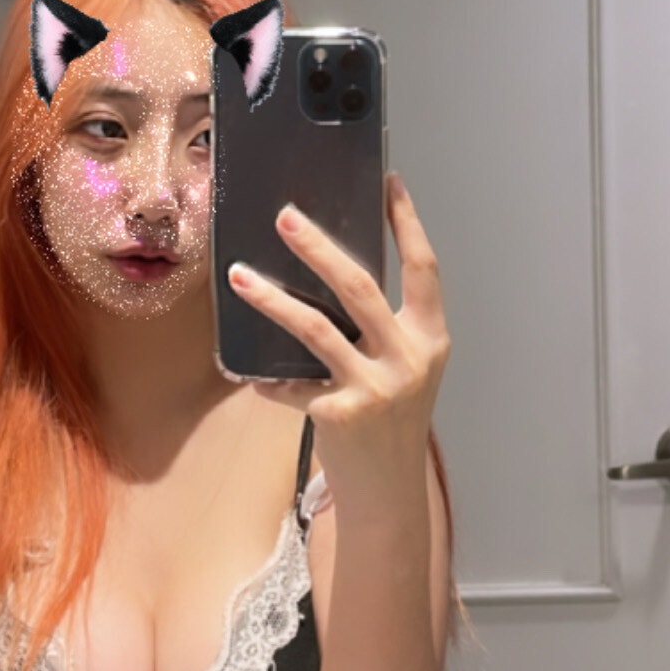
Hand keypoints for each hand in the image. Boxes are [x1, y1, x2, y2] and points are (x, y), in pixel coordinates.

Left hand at [228, 173, 449, 515]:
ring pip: (315, 327)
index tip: (388, 181)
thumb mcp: (404, 366)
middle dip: (318, 248)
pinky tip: (245, 370)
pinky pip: (291, 382)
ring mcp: (375, 387)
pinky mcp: (341, 414)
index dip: (407, 223)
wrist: (388, 489)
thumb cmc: (391, 417)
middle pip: (359, 287)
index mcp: (431, 338)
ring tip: (238, 275)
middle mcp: (409, 359)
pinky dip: (266, 376)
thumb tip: (331, 266)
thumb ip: (383, 326)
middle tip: (284, 216)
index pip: (424, 267)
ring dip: (271, 299)